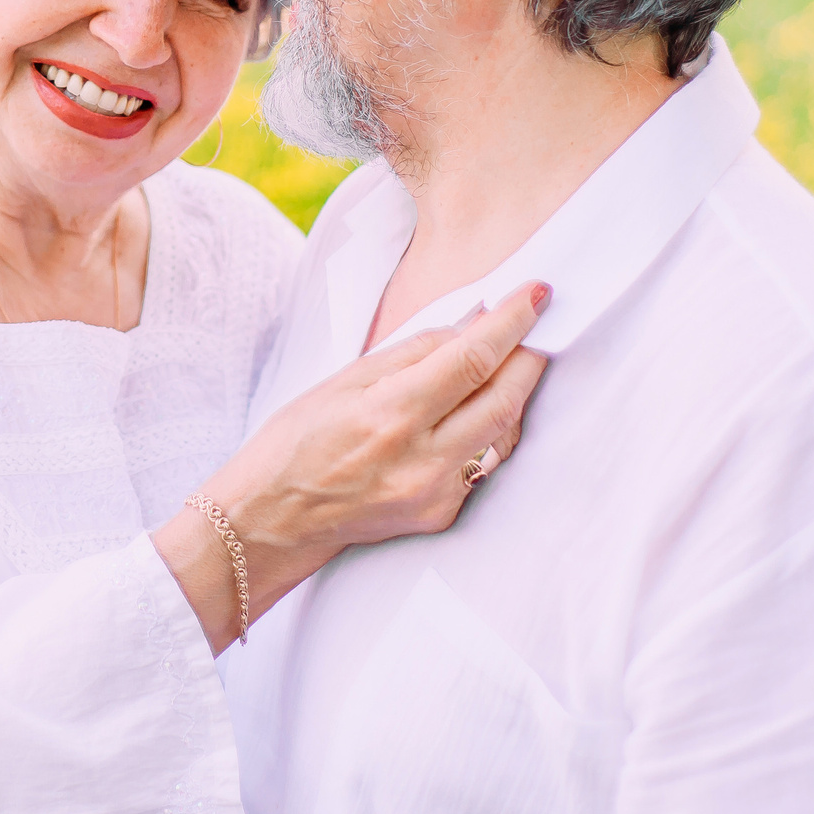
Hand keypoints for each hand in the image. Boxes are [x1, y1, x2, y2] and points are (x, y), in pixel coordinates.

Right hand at [219, 280, 552, 552]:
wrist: (275, 518)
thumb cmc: (298, 440)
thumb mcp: (345, 380)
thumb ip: (414, 352)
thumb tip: (472, 325)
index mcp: (391, 415)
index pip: (472, 360)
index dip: (512, 323)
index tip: (538, 295)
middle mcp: (421, 460)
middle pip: (504, 399)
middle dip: (530, 356)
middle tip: (539, 325)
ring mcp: (436, 494)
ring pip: (503, 432)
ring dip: (511, 392)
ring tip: (504, 363)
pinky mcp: (442, 515)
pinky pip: (483, 462)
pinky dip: (486, 429)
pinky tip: (470, 412)